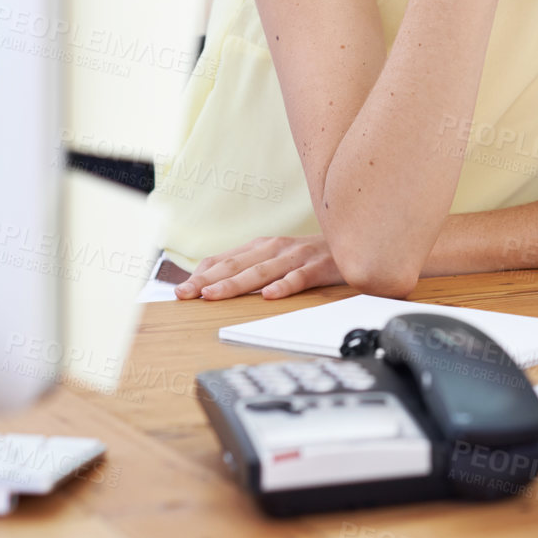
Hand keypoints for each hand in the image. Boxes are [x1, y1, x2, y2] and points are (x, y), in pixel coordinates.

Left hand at [174, 235, 341, 300]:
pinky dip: (285, 286)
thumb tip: (214, 280)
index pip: (225, 260)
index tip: (180, 291)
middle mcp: (277, 248)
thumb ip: (252, 265)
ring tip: (214, 295)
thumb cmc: (313, 254)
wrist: (356, 241)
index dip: (202, 274)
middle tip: (185, 295)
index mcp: (263, 246)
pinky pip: (300, 277)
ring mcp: (299, 256)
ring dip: (236, 283)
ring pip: (262, 271)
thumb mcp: (279, 256)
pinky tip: (270, 296)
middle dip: (208, 280)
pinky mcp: (321, 267)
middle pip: (238, 265)